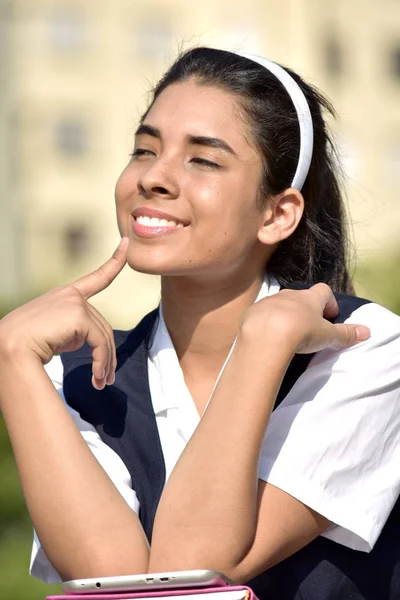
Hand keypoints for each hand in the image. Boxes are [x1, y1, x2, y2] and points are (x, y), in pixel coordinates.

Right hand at [0, 237, 128, 389]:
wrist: (8, 348)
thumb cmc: (26, 345)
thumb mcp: (53, 332)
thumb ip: (75, 330)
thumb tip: (95, 344)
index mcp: (64, 295)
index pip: (96, 278)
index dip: (115, 261)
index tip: (126, 243)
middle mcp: (71, 295)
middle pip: (103, 326)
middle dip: (107, 354)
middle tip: (107, 379)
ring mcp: (75, 303)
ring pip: (104, 336)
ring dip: (105, 362)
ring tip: (101, 383)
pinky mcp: (78, 315)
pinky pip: (99, 342)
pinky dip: (101, 362)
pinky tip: (97, 377)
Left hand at [241, 283, 369, 353]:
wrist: (265, 336)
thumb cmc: (302, 332)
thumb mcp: (327, 336)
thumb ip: (345, 334)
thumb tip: (366, 332)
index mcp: (309, 297)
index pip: (324, 290)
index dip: (329, 302)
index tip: (330, 316)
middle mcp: (289, 294)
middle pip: (301, 296)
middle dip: (306, 309)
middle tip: (309, 327)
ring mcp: (269, 301)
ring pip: (280, 304)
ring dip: (285, 314)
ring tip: (288, 333)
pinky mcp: (253, 311)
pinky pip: (262, 314)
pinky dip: (267, 322)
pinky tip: (268, 336)